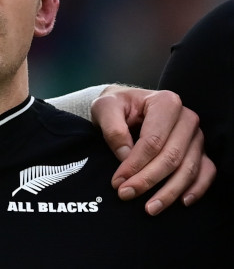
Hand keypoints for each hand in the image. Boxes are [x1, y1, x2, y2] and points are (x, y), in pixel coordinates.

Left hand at [90, 85, 214, 214]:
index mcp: (166, 103)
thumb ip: (112, 128)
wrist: (126, 107)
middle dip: (148, 180)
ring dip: (169, 191)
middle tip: (126, 195)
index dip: (135, 164)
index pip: (153, 141)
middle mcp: (187, 119)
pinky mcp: (200, 151)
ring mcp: (196, 136)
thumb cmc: (117, 106)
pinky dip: (197, 189)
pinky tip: (182, 202)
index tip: (117, 182)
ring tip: (150, 208)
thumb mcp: (104, 107)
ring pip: (188, 168)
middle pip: (171, 157)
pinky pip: (206, 172)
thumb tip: (125, 156)